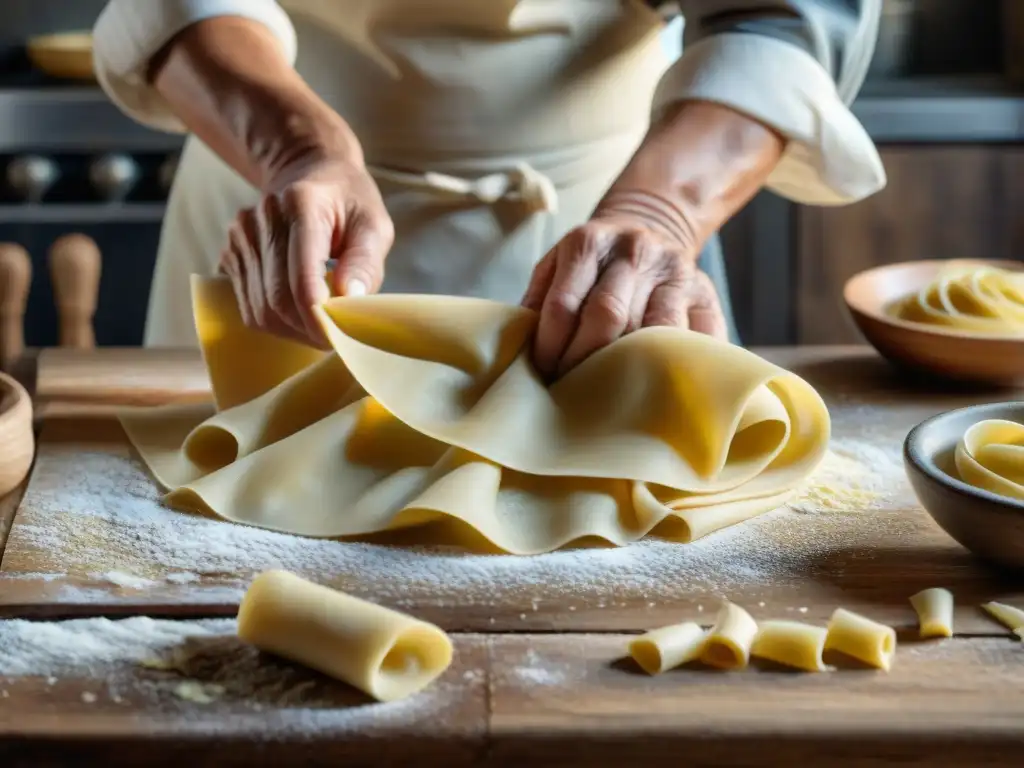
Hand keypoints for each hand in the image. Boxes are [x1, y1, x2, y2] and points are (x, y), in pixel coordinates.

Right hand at [219, 155, 393, 346]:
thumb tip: (350, 300)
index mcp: (301, 205)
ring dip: (290, 331)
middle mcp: (262, 219)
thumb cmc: (347, 202)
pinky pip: (246, 305)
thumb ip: (365, 262)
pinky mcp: (230, 253)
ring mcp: (240, 236)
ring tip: (318, 328)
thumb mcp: (373, 225)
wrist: (307, 172)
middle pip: (276, 298)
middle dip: (306, 330)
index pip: (301, 276)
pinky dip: (274, 321)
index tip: (338, 337)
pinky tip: (297, 315)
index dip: (318, 317)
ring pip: (259, 308)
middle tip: (333, 339)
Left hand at [522, 197, 726, 379]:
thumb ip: (539, 300)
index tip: (544, 374)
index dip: (550, 347)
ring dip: (632, 367)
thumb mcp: (559, 264)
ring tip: (613, 395)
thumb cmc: (595, 262)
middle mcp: (634, 251)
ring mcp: (675, 272)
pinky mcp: (706, 294)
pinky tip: (662, 387)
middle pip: (608, 315)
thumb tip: (518, 350)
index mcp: (588, 242)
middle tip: (573, 390)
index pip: (563, 304)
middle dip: (585, 360)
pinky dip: (682, 365)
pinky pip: (699, 337)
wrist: (654, 226)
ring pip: (655, 328)